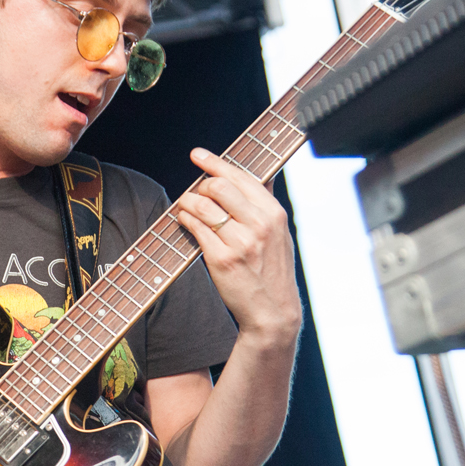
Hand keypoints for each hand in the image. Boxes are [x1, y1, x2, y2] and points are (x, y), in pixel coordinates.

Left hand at [173, 148, 300, 343]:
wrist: (272, 310)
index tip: (198, 154)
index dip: (215, 162)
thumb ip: (267, 204)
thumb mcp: (280, 233)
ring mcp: (240, 242)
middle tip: (195, 193)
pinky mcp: (221, 259)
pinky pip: (195, 229)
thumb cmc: (272, 270)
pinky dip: (184, 220)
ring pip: (202, 206)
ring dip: (187, 201)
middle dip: (200, 185)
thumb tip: (262, 175)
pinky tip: (184, 221)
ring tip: (185, 206)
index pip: (240, 176)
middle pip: (218, 186)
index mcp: (274, 213)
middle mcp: (259, 225)